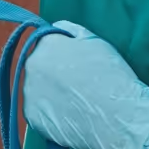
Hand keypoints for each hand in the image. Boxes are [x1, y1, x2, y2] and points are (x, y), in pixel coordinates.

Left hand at [22, 21, 148, 148]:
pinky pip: (39, 114)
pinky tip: (70, 118)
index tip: (77, 67)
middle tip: (77, 87)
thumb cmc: (111, 75)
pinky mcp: (33, 119)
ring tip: (75, 105)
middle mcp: (32, 67)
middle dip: (53, 75)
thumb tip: (58, 28)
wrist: (119, 117)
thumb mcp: (96, 41)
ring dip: (50, 95)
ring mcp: (30, 94)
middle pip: (40, 68)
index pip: (48, 46)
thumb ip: (72, 31)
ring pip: (38, 92)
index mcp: (46, 45)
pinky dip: (51, 116)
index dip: (63, 56)